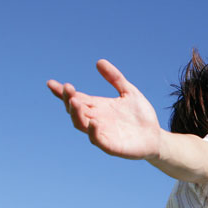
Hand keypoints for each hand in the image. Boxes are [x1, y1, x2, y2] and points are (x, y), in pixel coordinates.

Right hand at [47, 60, 162, 160]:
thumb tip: (99, 61)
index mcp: (97, 107)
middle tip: (67, 88)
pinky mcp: (112, 146)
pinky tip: (95, 122)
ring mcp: (101, 133)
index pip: (76, 98)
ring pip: (81, 125)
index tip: (51, 83)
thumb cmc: (140, 116)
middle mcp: (95, 120)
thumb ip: (115, 78)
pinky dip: (94, 132)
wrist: (156, 137)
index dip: (63, 92)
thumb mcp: (129, 92)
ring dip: (76, 114)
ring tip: (75, 101)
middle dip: (69, 99)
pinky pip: (98, 140)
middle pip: (75, 110)